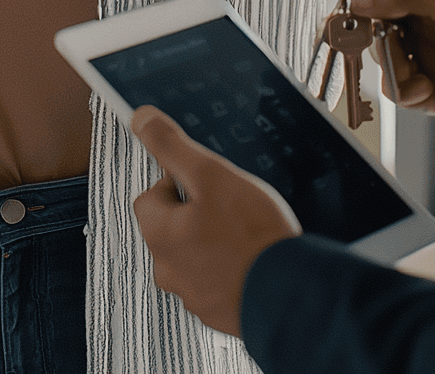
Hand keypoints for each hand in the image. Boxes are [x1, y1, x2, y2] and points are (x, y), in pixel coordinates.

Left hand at [128, 107, 301, 336]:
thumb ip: (173, 147)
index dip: (177, 184)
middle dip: (195, 215)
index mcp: (159, 235)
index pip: (149, 197)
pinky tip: (254, 261)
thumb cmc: (254, 236)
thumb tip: (141, 120)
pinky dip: (230, 271)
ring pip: (193, 256)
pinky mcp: (218, 314)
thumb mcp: (212, 176)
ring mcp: (193, 296)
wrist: (294, 294)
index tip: (207, 185)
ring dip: (212, 244)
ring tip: (246, 237)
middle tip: (231, 209)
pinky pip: (216, 282)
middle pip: (171, 228)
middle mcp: (167, 270)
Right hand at [325, 0, 434, 132]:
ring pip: (377, 51)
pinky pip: (395, 86)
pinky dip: (405, 87)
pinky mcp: (426, 87)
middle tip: (353, 31)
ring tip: (411, 66)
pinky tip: (428, 89)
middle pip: (372, 11)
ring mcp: (422, 50)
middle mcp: (422, 14)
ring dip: (388, 59)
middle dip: (362, 23)